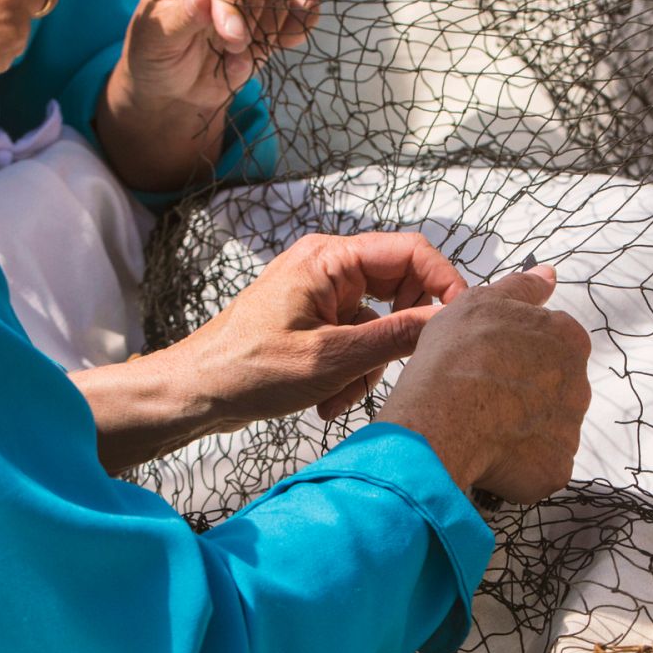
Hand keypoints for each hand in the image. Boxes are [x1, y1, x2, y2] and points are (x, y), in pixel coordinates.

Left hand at [70, 233, 465, 473]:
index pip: (411, 252)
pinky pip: (355, 337)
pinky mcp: (314, 317)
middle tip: (396, 371)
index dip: (444, 283)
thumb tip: (446, 319)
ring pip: (378, 321)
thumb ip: (394, 336)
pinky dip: (350, 370)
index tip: (459, 323)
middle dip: (398, 337)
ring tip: (338, 397)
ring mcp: (321, 290)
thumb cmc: (248, 370)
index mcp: (330, 258)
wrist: (193, 392)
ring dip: (369, 364)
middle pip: (399, 288)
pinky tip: (326, 400)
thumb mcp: (330, 358)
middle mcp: (328, 264)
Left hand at [98, 0, 317, 190]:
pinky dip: (299, 23)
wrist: (176, 87)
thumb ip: (180, 16)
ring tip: (238, 58)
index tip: (232, 38)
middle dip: (252, 6)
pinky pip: (298, 6)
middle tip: (238, 44)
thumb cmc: (156, 56)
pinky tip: (286, 42)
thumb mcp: (156, 40)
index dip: (230, 0)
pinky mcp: (271, 11)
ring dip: (266, 27)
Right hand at [378, 266, 591, 503]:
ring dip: (522, 430)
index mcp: (568, 338)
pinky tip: (490, 455)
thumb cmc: (458, 355)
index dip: (518, 354)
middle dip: (525, 393)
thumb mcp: (482, 302)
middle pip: (555, 388)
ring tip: (483, 427)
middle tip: (484, 395)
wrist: (442, 418)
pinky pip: (540, 466)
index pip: (554, 345)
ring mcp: (571, 429)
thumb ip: (523, 288)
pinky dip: (519, 465)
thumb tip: (549, 274)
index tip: (491, 363)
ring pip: (548, 429)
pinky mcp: (558, 468)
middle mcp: (580, 383)